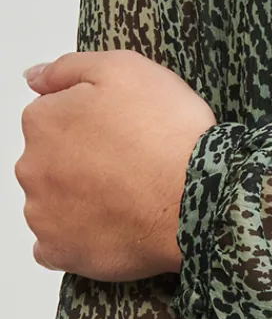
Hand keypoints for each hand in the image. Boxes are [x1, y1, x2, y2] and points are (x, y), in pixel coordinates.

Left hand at [15, 49, 216, 280]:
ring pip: (54, 195)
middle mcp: (33, 168)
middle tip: (129, 149)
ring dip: (80, 190)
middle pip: (51, 153)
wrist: (192, 195)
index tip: (120, 118)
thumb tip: (34, 76)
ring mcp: (43, 213)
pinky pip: (57, 240)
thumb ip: (69, 67)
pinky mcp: (60, 251)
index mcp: (44, 121)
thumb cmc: (165, 130)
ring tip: (128, 184)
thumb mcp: (125, 68)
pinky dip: (79, 230)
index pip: (52, 110)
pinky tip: (112, 217)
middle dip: (81, 151)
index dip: (90, 111)